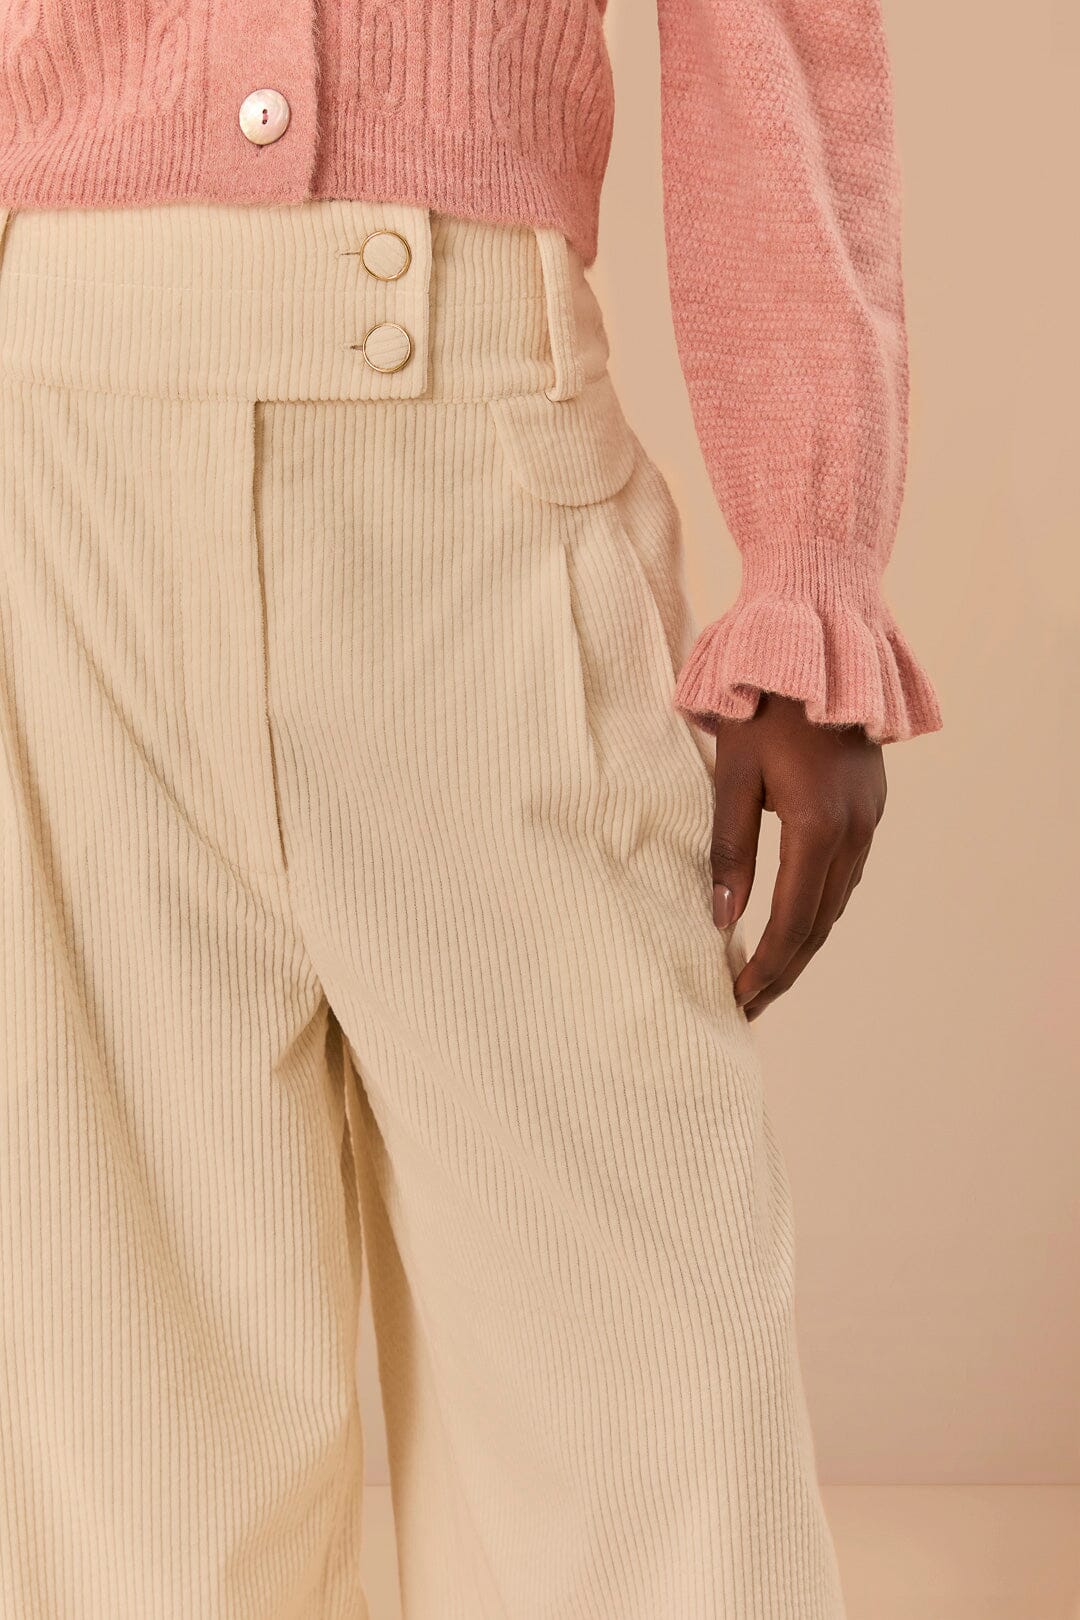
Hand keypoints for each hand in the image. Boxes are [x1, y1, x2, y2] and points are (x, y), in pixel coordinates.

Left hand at [709, 694, 886, 1020]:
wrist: (820, 646)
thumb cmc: (764, 706)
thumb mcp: (733, 776)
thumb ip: (728, 849)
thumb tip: (722, 918)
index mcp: (818, 827)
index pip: (791, 920)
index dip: (765, 967)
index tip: (739, 998)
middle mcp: (854, 832)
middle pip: (819, 924)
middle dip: (784, 969)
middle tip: (750, 1004)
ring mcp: (869, 820)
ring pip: (836, 902)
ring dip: (803, 942)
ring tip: (767, 974)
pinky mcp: (870, 807)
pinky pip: (846, 875)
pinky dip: (819, 907)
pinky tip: (795, 919)